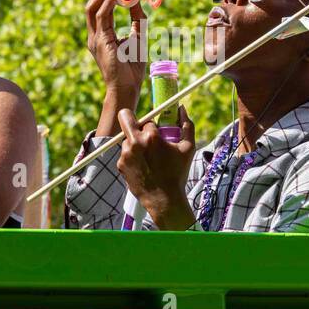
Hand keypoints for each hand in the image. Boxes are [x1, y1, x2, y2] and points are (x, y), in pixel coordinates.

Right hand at [85, 0, 147, 105]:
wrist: (128, 87)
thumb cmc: (132, 67)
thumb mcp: (138, 37)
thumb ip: (137, 19)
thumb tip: (138, 0)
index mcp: (101, 35)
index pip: (101, 8)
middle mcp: (94, 35)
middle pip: (93, 4)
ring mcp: (95, 38)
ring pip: (94, 7)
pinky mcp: (100, 41)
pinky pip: (102, 15)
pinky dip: (110, 2)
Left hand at [116, 107, 195, 229]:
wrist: (164, 199)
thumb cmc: (178, 173)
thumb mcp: (188, 148)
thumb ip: (187, 125)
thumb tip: (182, 109)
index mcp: (151, 136)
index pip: (149, 120)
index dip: (154, 125)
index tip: (157, 131)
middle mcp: (135, 142)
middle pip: (124, 117)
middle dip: (130, 118)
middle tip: (140, 128)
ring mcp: (125, 154)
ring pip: (127, 139)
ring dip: (135, 143)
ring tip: (148, 158)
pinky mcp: (120, 165)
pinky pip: (125, 154)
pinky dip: (133, 157)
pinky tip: (144, 168)